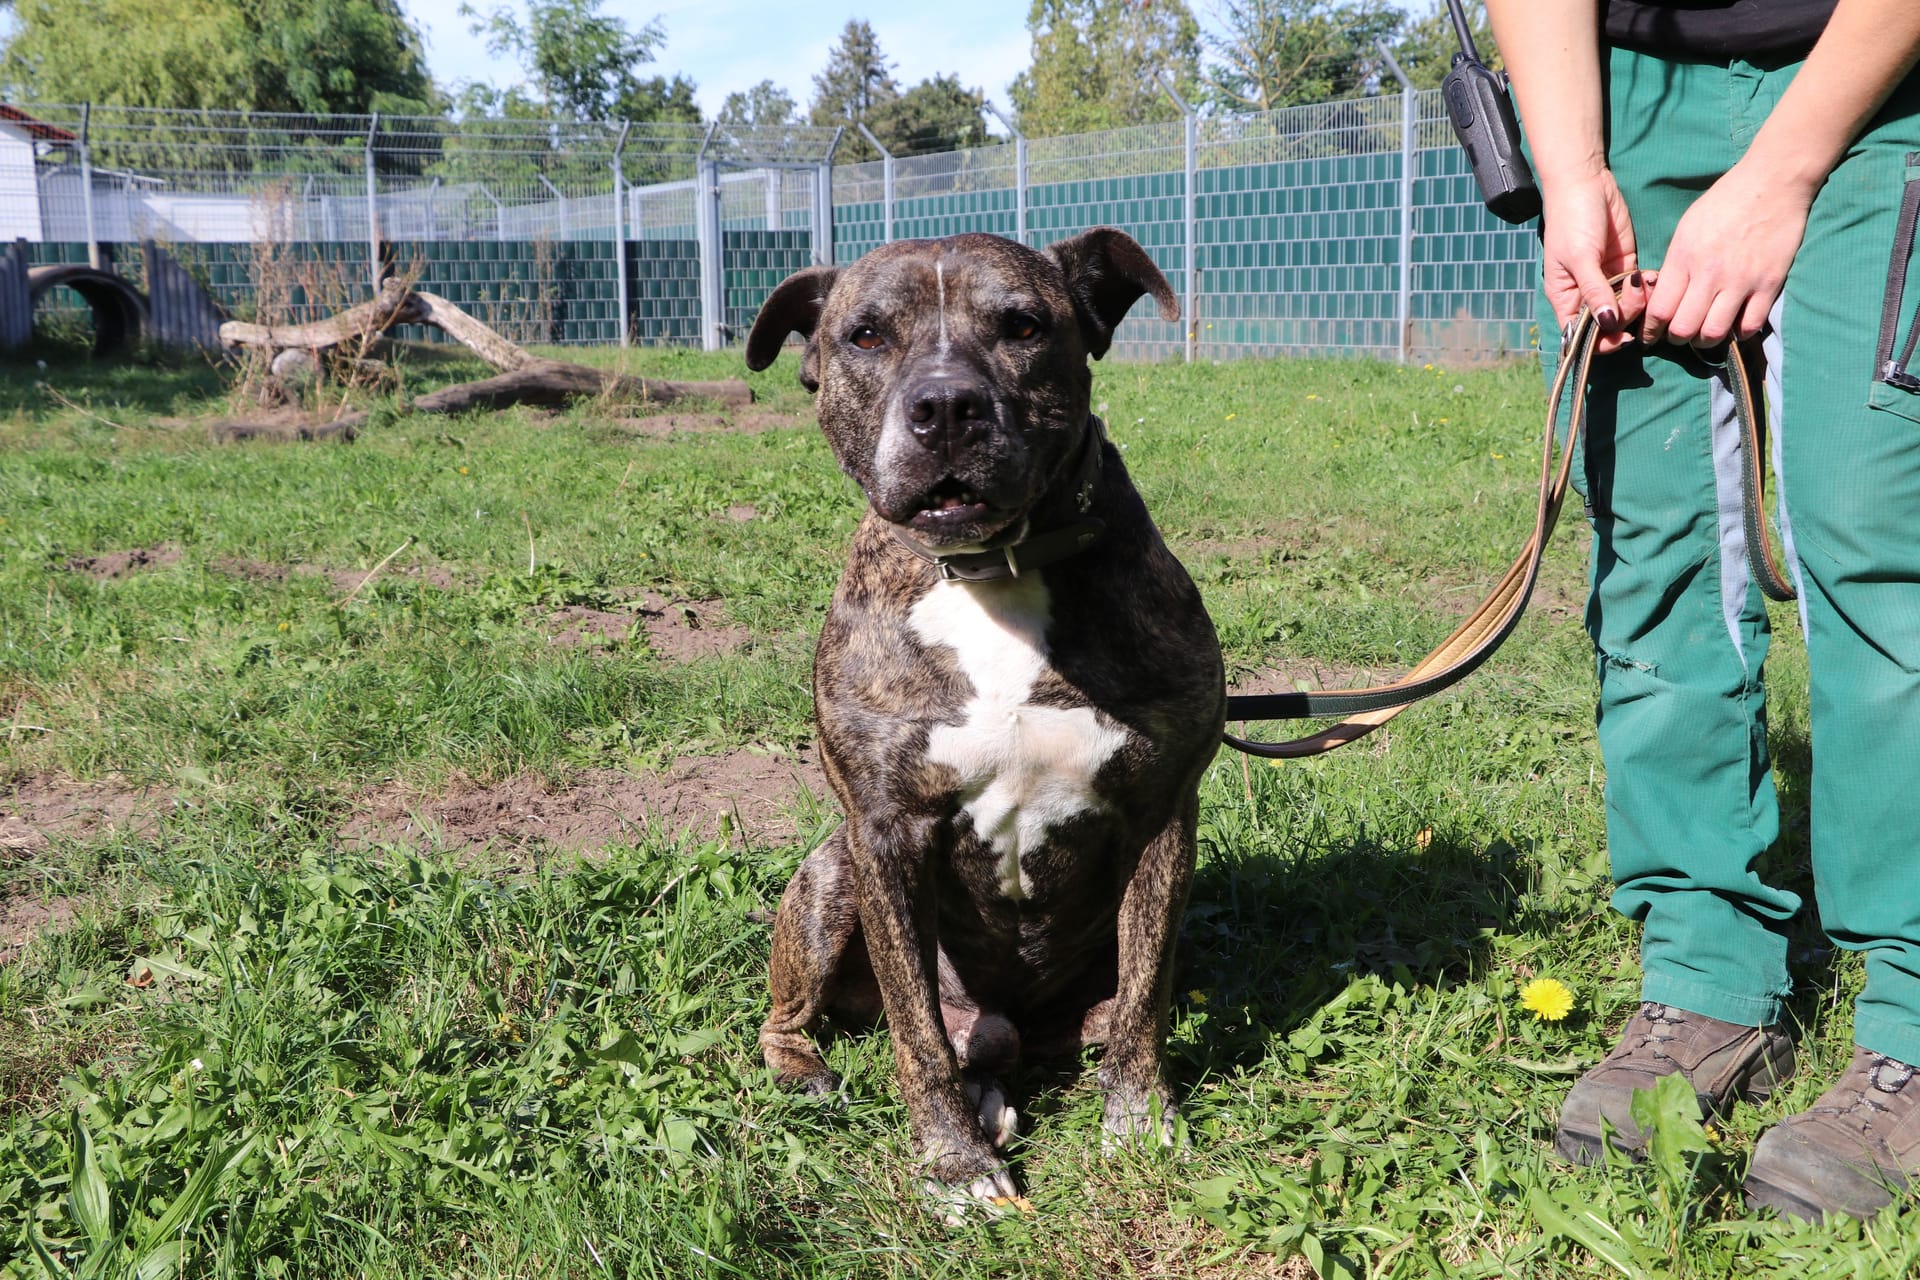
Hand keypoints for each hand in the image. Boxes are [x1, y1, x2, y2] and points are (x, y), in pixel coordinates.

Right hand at [1541, 168, 1648, 353]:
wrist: (1586, 184)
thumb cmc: (1571, 221)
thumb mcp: (1580, 258)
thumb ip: (1595, 292)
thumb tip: (1608, 324)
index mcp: (1566, 297)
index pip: (1579, 335)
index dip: (1600, 343)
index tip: (1620, 336)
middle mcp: (1586, 294)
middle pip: (1608, 324)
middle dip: (1625, 315)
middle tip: (1633, 290)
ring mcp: (1607, 281)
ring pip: (1627, 308)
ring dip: (1640, 300)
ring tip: (1643, 279)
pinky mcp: (1625, 265)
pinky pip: (1639, 288)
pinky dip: (1647, 287)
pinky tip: (1650, 275)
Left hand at [1642, 158, 1814, 346]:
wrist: (1774, 181)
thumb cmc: (1726, 200)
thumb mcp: (1687, 227)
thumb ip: (1675, 264)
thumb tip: (1664, 296)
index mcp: (1683, 258)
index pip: (1659, 310)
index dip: (1651, 330)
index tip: (1650, 335)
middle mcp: (1709, 273)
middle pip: (1683, 329)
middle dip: (1676, 339)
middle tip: (1678, 336)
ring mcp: (1741, 280)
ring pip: (1713, 333)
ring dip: (1705, 341)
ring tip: (1705, 335)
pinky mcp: (1769, 283)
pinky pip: (1750, 325)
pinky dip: (1740, 333)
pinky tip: (1735, 327)